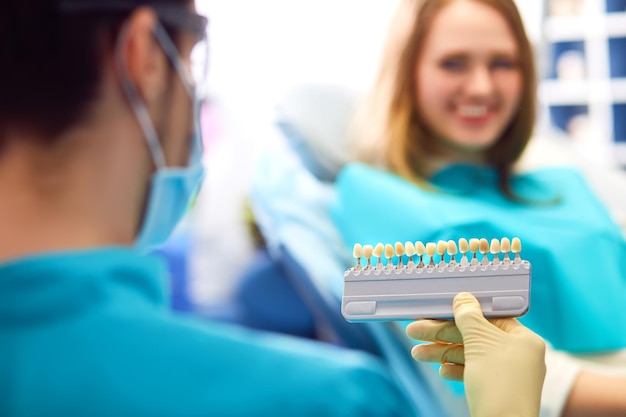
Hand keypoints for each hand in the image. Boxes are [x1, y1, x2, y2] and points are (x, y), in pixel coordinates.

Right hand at [406, 292, 545, 416]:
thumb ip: (469, 317)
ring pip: (469, 355)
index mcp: (523, 339)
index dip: (462, 311)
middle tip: (414, 331)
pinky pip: (472, 373)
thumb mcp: (480, 343)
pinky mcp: (495, 391)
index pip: (489, 316)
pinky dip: (455, 369)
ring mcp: (506, 374)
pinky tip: (441, 371)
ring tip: (417, 353)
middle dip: (441, 334)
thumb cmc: (498, 383)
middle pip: (474, 335)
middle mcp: (517, 354)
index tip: (438, 308)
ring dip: (441, 352)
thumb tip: (463, 298)